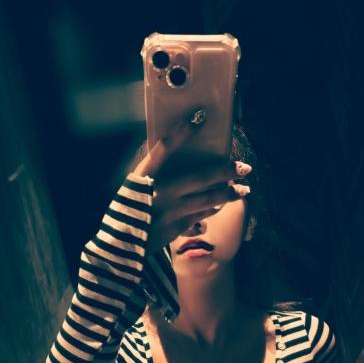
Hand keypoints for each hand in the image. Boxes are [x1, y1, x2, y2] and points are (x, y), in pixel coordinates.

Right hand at [132, 115, 251, 253]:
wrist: (119, 245)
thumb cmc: (127, 212)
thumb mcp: (133, 188)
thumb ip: (154, 176)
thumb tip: (182, 167)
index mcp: (144, 176)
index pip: (164, 148)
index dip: (181, 132)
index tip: (199, 117)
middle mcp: (159, 192)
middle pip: (199, 178)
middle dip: (225, 172)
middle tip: (244, 168)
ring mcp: (170, 211)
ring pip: (206, 200)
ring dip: (227, 195)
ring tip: (242, 190)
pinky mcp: (175, 228)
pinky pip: (200, 218)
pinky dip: (211, 211)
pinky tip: (220, 207)